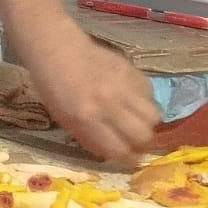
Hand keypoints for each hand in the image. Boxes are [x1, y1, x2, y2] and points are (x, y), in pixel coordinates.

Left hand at [24, 28, 159, 164]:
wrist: (56, 48)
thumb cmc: (53, 86)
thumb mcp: (63, 118)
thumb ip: (90, 136)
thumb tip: (116, 153)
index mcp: (85, 118)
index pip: (119, 149)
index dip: (127, 159)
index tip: (129, 158)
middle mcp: (107, 104)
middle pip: (143, 135)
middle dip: (142, 143)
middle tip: (137, 141)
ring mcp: (122, 86)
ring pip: (154, 116)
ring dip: (148, 123)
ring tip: (137, 120)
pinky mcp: (131, 71)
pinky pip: (151, 94)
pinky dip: (146, 101)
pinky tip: (133, 99)